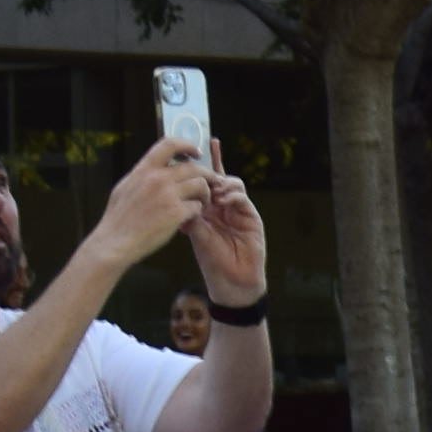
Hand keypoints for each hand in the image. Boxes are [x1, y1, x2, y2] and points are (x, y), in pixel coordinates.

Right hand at [87, 137, 215, 277]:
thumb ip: (142, 175)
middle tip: (211, 181)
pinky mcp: (176, 214)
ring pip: (200, 185)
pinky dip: (197, 211)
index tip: (196, 153)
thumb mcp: (125, 187)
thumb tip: (153, 167)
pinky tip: (191, 216)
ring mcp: (168, 195)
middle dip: (206, 173)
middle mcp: (158, 178)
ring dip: (205, 193)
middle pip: (193, 167)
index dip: (187, 145)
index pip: (170, 143)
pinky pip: (197, 206)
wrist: (115, 242)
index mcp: (144, 169)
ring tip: (202, 201)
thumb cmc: (118, 218)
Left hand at [187, 169, 266, 303]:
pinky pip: (242, 197)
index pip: (202, 183)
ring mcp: (237, 210)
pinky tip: (223, 201)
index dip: (200, 166)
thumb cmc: (212, 262)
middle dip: (213, 168)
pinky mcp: (250, 215)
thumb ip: (192, 215)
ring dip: (222, 184)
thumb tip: (181, 196)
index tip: (193, 150)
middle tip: (204, 172)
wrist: (233, 281)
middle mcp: (221, 207)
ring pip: (232, 183)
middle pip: (219, 178)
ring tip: (214, 193)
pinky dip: (232, 194)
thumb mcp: (197, 236)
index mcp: (206, 210)